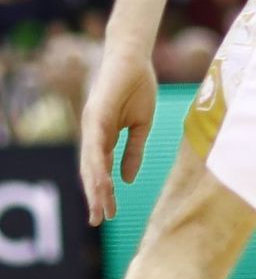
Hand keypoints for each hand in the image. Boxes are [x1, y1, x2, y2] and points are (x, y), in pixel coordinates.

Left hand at [79, 49, 157, 225]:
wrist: (135, 58)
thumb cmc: (139, 86)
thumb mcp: (141, 125)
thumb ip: (133, 151)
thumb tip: (126, 179)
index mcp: (103, 136)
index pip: (100, 170)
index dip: (103, 191)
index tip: (109, 213)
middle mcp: (92, 134)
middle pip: (91, 172)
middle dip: (95, 197)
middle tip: (99, 220)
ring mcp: (91, 126)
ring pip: (90, 164)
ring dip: (95, 188)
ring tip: (101, 208)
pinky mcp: (95, 117)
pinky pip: (95, 147)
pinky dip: (97, 166)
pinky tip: (102, 182)